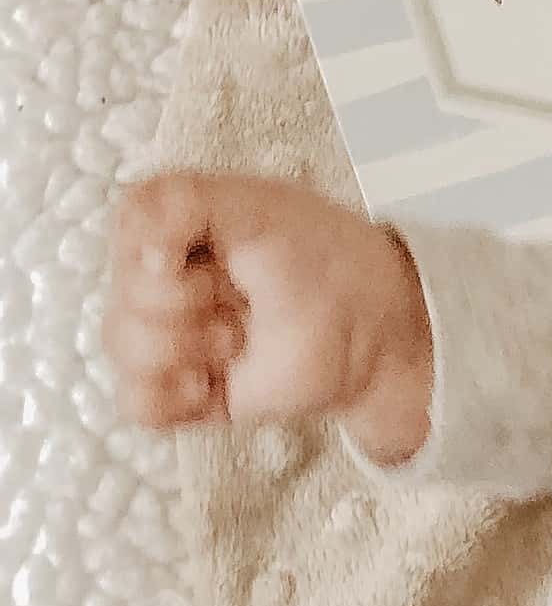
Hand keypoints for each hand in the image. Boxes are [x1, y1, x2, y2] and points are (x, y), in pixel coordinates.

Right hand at [106, 171, 435, 466]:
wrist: (376, 327)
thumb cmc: (326, 261)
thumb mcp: (261, 208)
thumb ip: (184, 201)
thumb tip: (143, 252)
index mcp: (180, 228)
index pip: (127, 229)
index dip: (157, 248)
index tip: (194, 254)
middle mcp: (167, 281)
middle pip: (123, 296)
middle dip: (179, 300)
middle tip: (234, 297)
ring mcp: (175, 337)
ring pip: (122, 348)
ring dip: (180, 345)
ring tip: (233, 340)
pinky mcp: (189, 389)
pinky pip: (136, 404)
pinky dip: (165, 396)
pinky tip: (205, 384)